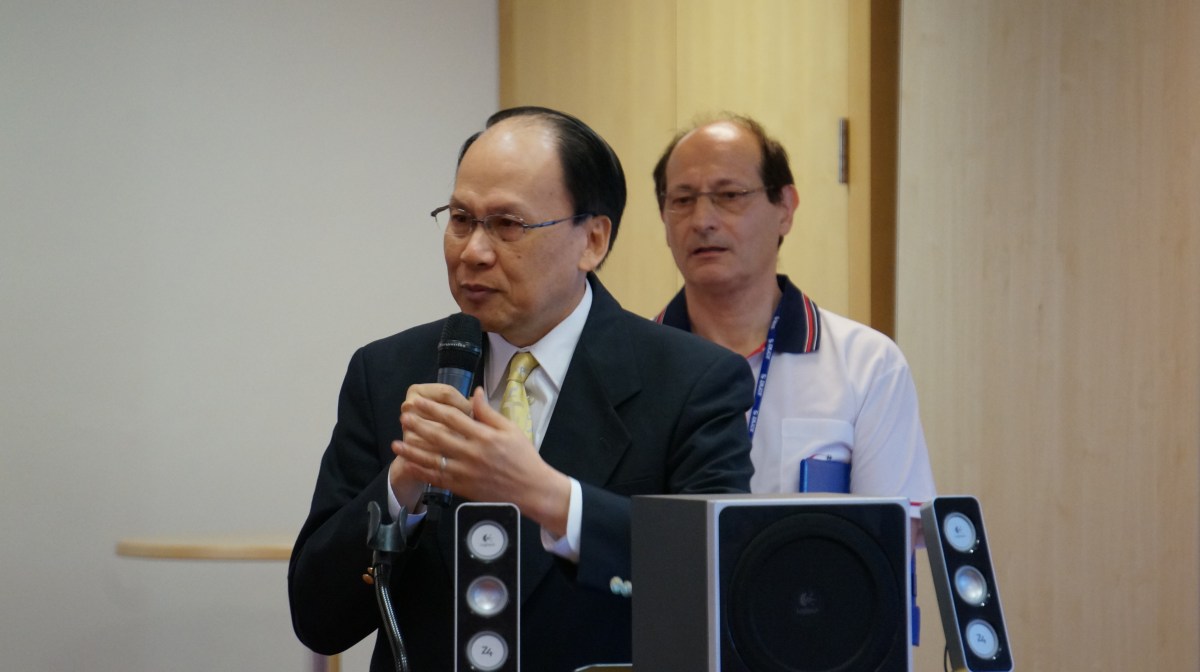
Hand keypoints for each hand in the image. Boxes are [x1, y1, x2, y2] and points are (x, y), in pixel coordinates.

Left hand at [392, 386, 570, 534]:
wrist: (531, 489)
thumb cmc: (523, 457)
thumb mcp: (511, 429)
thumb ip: (489, 412)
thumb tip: (475, 392)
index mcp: (484, 436)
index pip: (453, 418)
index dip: (432, 408)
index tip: (418, 401)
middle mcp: (472, 454)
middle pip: (439, 437)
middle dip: (418, 426)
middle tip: (403, 416)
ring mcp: (466, 472)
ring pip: (433, 460)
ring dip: (413, 451)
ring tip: (397, 443)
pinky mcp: (463, 487)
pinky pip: (438, 479)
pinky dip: (422, 472)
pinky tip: (410, 465)